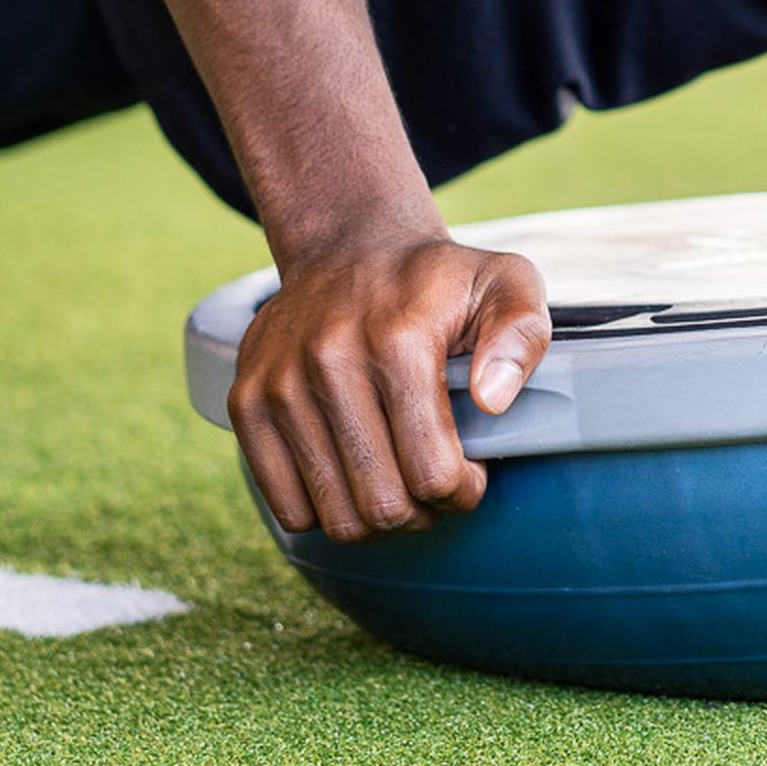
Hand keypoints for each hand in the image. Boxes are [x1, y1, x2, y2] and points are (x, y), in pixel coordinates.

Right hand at [228, 233, 552, 541]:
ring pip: (335, 518)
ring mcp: (279, 383)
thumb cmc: (436, 280)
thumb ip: (521, 334)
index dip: (462, 490)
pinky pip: (287, 507)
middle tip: (433, 482)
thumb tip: (492, 400)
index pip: (433, 472)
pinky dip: (324, 510)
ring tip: (397, 482)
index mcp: (398, 339)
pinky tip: (351, 475)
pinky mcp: (245, 401)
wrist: (348, 247)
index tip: (469, 471)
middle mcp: (329, 360)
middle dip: (422, 511)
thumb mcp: (504, 282)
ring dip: (376, 518)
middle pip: (383, 505)